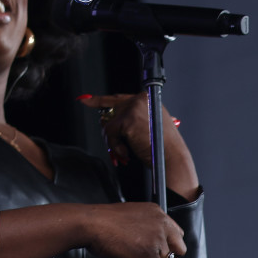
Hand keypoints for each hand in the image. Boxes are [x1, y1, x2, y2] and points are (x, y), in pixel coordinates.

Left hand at [78, 92, 199, 198]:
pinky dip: (115, 146)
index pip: (119, 98)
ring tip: (124, 151)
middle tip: (108, 139)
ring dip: (113, 140)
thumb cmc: (163, 148)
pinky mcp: (127, 120)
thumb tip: (110, 120)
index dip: (100, 100)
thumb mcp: (150, 126)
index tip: (85, 100)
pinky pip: (109, 132)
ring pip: (108, 123)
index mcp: (148, 100)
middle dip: (107, 127)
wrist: (172, 159)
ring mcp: (133, 109)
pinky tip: (126, 152)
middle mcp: (140, 100)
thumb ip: (133, 118)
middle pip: (110, 109)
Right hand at [82, 201, 186, 257]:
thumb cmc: (102, 220)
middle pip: (179, 248)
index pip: (176, 232)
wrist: (89, 223)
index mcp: (156, 212)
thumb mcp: (130, 215)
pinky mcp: (149, 255)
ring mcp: (156, 240)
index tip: (161, 251)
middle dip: (167, 256)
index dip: (168, 244)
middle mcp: (160, 224)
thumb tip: (150, 241)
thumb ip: (145, 225)